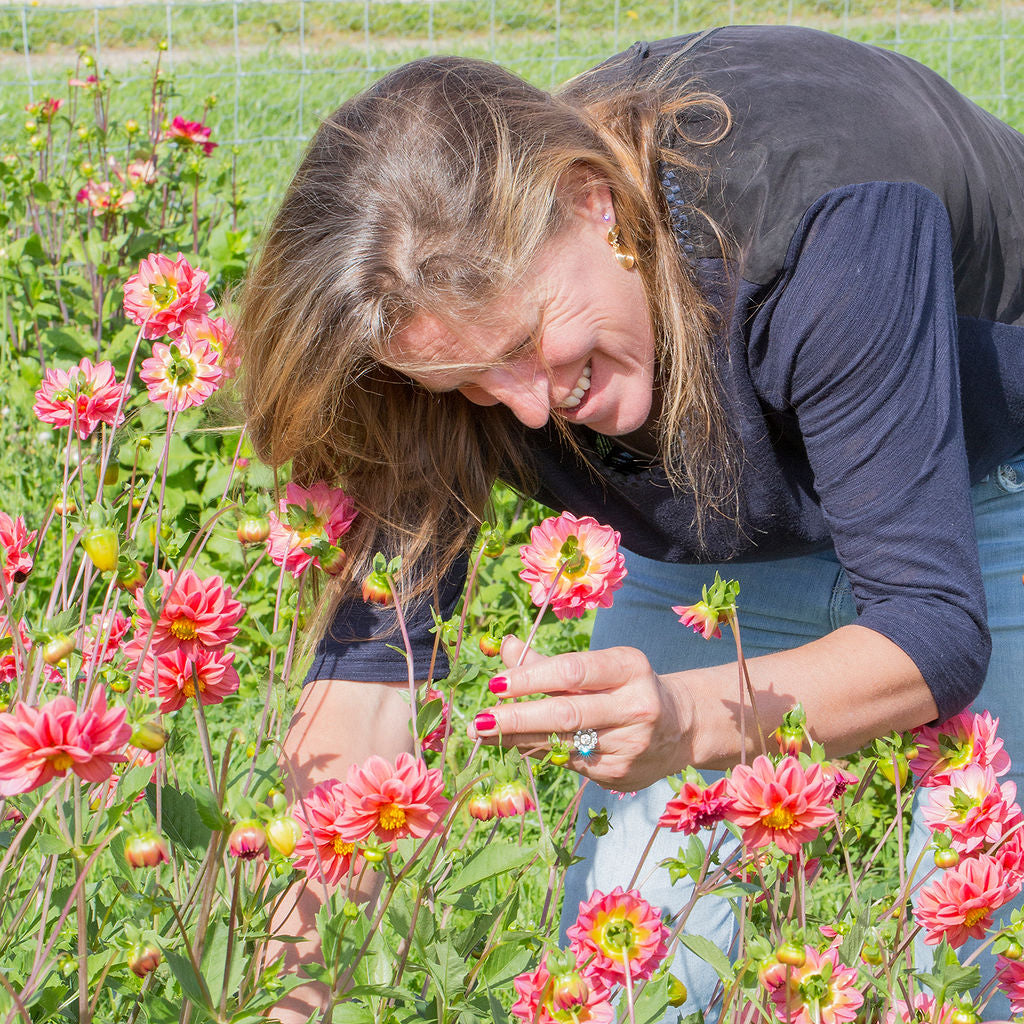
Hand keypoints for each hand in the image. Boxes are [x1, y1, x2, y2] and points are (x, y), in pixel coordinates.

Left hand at [467, 637, 695, 790]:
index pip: (572, 671)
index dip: (531, 678)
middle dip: (516, 718)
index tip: (495, 684)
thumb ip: (549, 662)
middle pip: (566, 714)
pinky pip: (571, 763)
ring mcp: (631, 745)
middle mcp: (637, 706)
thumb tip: (506, 646)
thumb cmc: (626, 687)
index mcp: (630, 668)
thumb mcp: (599, 666)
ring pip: (564, 744)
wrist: (681, 727)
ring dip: (518, 739)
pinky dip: (540, 752)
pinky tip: (517, 745)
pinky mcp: (623, 774)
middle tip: (479, 721)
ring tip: (484, 734)